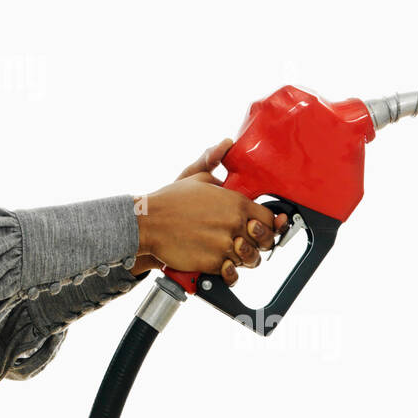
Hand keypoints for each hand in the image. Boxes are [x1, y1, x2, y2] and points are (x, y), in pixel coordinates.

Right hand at [133, 141, 287, 282]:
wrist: (148, 223)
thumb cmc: (170, 201)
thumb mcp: (196, 176)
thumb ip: (215, 163)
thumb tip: (226, 145)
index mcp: (236, 203)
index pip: (269, 219)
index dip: (268, 225)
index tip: (261, 228)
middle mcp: (235, 224)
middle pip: (264, 242)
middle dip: (260, 244)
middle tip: (248, 242)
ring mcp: (225, 245)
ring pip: (250, 259)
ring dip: (244, 258)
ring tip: (233, 253)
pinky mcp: (213, 263)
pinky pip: (232, 273)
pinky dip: (230, 272)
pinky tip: (223, 265)